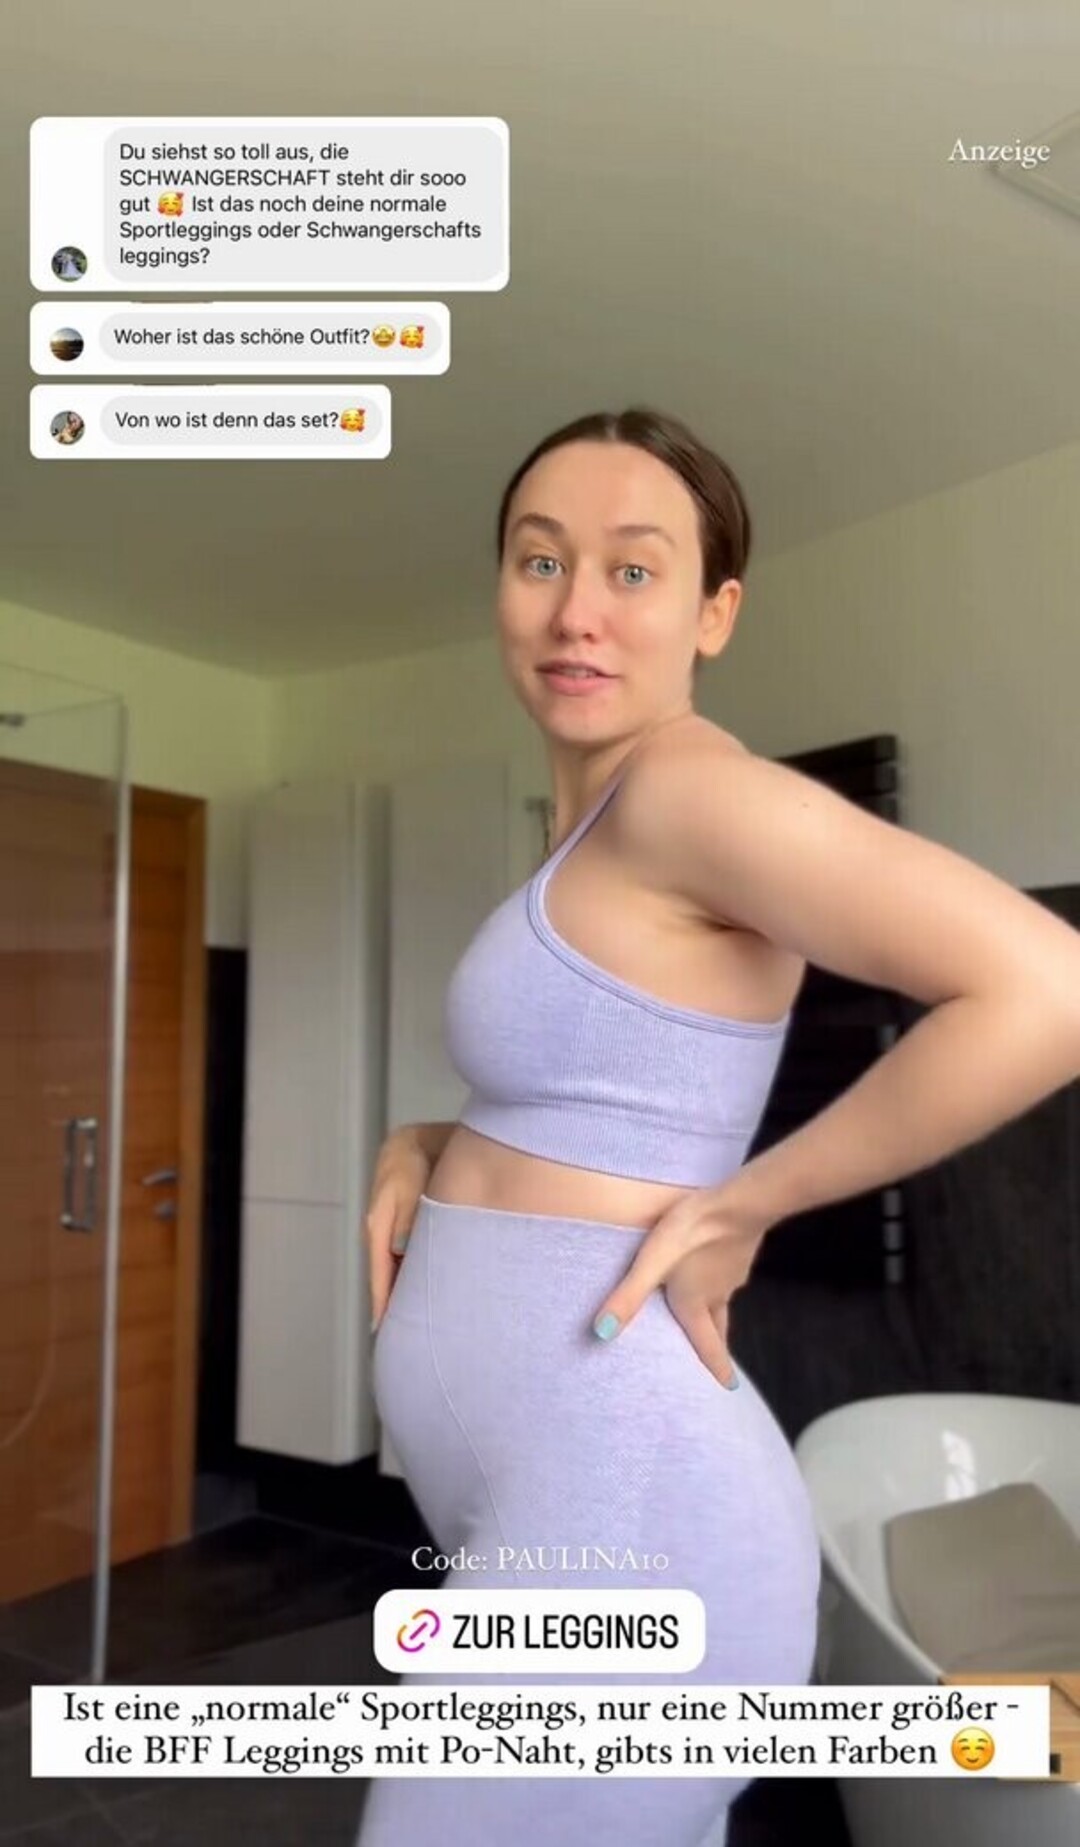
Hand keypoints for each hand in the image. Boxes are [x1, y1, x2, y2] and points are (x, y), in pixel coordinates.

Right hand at [366, 1130, 432, 1331]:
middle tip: (399, 1337)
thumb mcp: (410, 1181)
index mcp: (379, 1223)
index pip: (380, 1269)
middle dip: (392, 1303)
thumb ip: (408, 1213)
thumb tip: (399, 1249)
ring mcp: (392, 1228)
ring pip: (395, 1267)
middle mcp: (382, 1230)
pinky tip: (422, 1288)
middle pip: (386, 1274)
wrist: (428, 1139)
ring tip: (410, 1322)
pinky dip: (409, 1272)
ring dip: (401, 1290)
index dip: (383, 1298)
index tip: (385, 1329)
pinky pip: (405, 1255)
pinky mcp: (405, 1226)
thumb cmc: (421, 1156)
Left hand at [590, 1188, 770, 1389]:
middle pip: (719, 1327)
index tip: (728, 1389)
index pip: (709, 1345)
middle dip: (717, 1343)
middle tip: (720, 1359)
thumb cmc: (690, 1234)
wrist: (736, 1203)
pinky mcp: (739, 1250)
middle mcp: (717, 1294)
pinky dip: (720, 1279)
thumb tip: (600, 1335)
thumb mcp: (651, 1263)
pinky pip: (728, 1273)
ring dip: (717, 1312)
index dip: (718, 1368)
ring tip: (709, 1314)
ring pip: (724, 1299)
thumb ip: (627, 1296)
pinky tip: (713, 1264)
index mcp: (695, 1304)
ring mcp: (732, 1272)